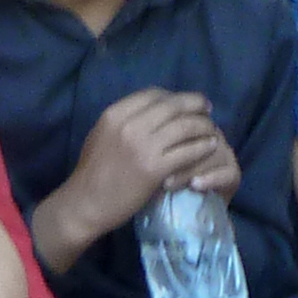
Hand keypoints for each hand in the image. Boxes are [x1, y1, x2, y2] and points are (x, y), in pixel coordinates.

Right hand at [59, 89, 235, 233]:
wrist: (86, 204)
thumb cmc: (94, 171)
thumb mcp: (102, 134)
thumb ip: (125, 120)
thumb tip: (155, 109)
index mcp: (114, 114)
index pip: (153, 94)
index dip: (175, 96)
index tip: (188, 102)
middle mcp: (129, 125)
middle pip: (173, 106)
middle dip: (195, 105)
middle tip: (208, 110)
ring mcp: (142, 146)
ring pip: (185, 126)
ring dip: (203, 126)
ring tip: (212, 130)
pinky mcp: (155, 168)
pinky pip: (188, 151)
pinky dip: (203, 147)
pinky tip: (210, 147)